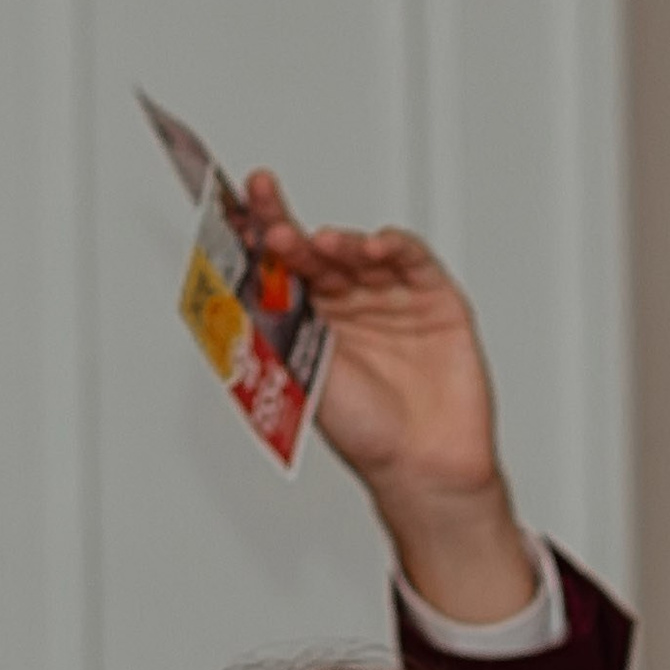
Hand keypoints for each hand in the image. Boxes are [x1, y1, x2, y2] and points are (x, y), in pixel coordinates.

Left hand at [244, 173, 538, 624]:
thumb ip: (275, 325)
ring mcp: (392, 299)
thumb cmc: (363, 430)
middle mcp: (349, 304)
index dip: (259, 231)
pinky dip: (396, 249)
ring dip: (339, 243)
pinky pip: (414, 263)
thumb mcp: (301, 374)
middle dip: (287, 227)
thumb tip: (232, 281)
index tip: (238, 204)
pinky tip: (376, 246)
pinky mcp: (437, 301)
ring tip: (323, 244)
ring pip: (360, 253)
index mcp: (311, 320)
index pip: (279, 266)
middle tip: (267, 211)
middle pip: (313, 251)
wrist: (422, 465)